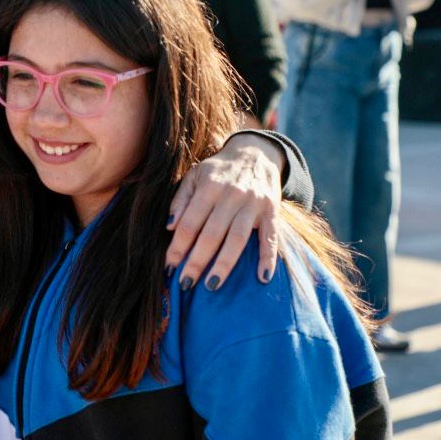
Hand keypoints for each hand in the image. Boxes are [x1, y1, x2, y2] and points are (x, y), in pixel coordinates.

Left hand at [165, 134, 283, 290]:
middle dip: (197, 261)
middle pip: (212, 234)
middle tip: (185, 284)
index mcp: (209, 187)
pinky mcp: (272, 212)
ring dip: (224, 265)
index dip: (178, 246)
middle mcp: (232, 195)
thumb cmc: (219, 170)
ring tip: (211, 286)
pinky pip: (271, 237)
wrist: (256, 154)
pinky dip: (268, 258)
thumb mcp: (195, 176)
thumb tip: (169, 226)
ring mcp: (254, 204)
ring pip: (237, 239)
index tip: (169, 266)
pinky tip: (262, 278)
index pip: (190, 222)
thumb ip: (181, 200)